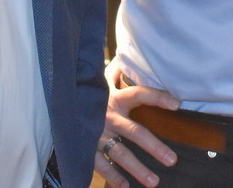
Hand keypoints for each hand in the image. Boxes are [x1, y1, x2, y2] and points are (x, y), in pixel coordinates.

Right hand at [94, 57, 180, 187]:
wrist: (56, 103)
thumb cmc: (85, 92)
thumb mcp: (100, 80)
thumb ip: (115, 73)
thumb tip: (128, 57)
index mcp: (114, 98)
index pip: (139, 94)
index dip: (157, 97)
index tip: (176, 104)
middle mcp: (108, 116)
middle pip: (135, 132)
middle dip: (154, 147)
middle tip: (172, 160)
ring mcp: (97, 134)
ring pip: (120, 153)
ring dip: (137, 168)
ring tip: (154, 181)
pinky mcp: (86, 147)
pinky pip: (101, 165)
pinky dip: (113, 177)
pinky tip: (125, 186)